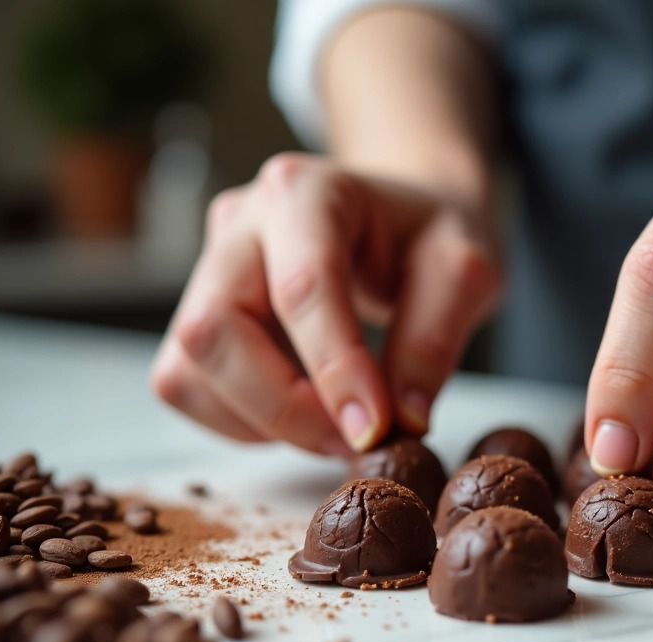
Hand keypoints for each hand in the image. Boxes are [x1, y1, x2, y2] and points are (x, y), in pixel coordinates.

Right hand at [151, 152, 498, 454]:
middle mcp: (241, 222)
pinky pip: (189, 389)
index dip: (335, 370)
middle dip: (285, 406)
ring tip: (337, 427)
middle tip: (356, 438)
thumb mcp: (464, 273)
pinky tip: (304, 413)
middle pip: (215, 329)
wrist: (406, 222)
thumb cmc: (431, 237)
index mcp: (308, 192)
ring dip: (262, 421)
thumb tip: (401, 419)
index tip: (373, 431)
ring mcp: (208, 268)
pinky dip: (243, 422)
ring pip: (188, 368)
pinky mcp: (198, 316)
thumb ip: (434, 341)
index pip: (302, 288)